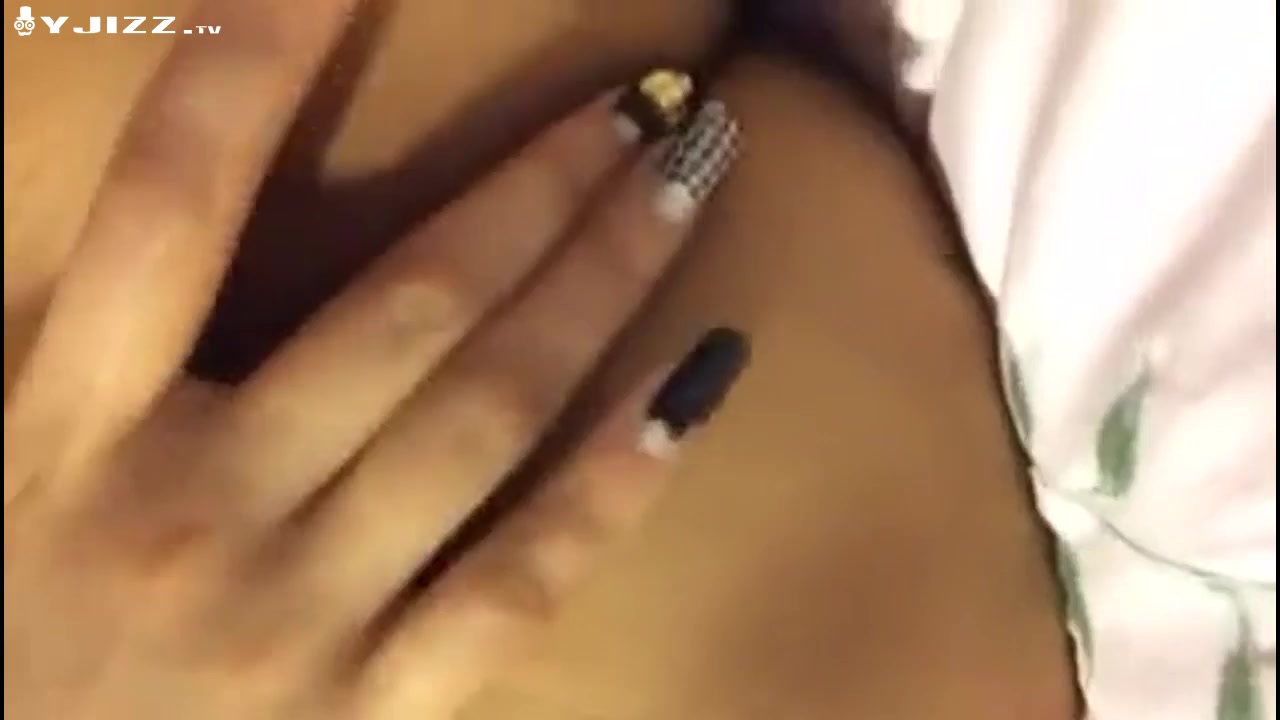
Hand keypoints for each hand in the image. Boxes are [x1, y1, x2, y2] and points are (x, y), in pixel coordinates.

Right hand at [3, 2, 747, 716]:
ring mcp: (293, 616)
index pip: (172, 198)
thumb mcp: (0, 457)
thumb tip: (159, 192)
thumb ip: (73, 325)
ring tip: (688, 183)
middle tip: (649, 100)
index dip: (255, 57)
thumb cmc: (7, 623)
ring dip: (602, 282)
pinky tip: (698, 381)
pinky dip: (615, 479)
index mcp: (68, 428)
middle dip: (538, 183)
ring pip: (484, 414)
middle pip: (402, 303)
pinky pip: (518, 580)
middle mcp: (191, 508)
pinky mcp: (370, 711)